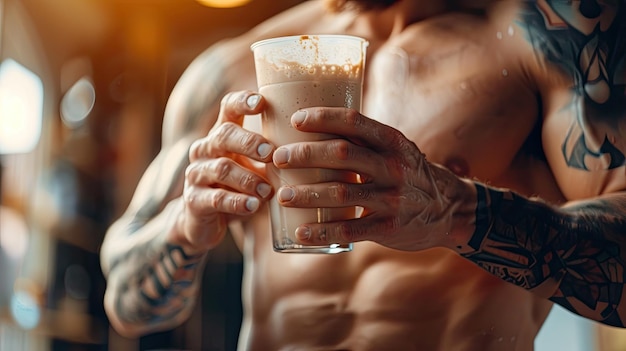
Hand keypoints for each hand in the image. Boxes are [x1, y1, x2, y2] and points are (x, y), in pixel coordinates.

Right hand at [179, 91, 273, 251]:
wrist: (204, 222)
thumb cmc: (239, 187)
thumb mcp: (255, 167)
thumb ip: (275, 152)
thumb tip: (321, 139)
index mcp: (222, 135)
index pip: (228, 108)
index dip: (242, 101)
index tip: (262, 101)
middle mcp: (206, 149)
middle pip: (224, 135)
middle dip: (249, 142)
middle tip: (271, 153)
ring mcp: (197, 174)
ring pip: (220, 168)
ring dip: (248, 179)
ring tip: (268, 191)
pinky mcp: (194, 201)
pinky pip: (215, 199)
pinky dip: (236, 202)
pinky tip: (253, 207)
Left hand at [273, 107, 474, 250]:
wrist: (450, 210)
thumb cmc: (410, 173)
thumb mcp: (397, 150)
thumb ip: (364, 141)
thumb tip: (315, 127)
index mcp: (393, 142)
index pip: (354, 122)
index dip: (323, 118)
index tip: (295, 120)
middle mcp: (393, 167)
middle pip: (342, 155)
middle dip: (305, 155)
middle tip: (278, 158)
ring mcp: (392, 198)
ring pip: (341, 193)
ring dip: (306, 194)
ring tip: (281, 196)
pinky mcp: (388, 228)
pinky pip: (350, 230)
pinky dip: (322, 232)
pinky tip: (300, 233)